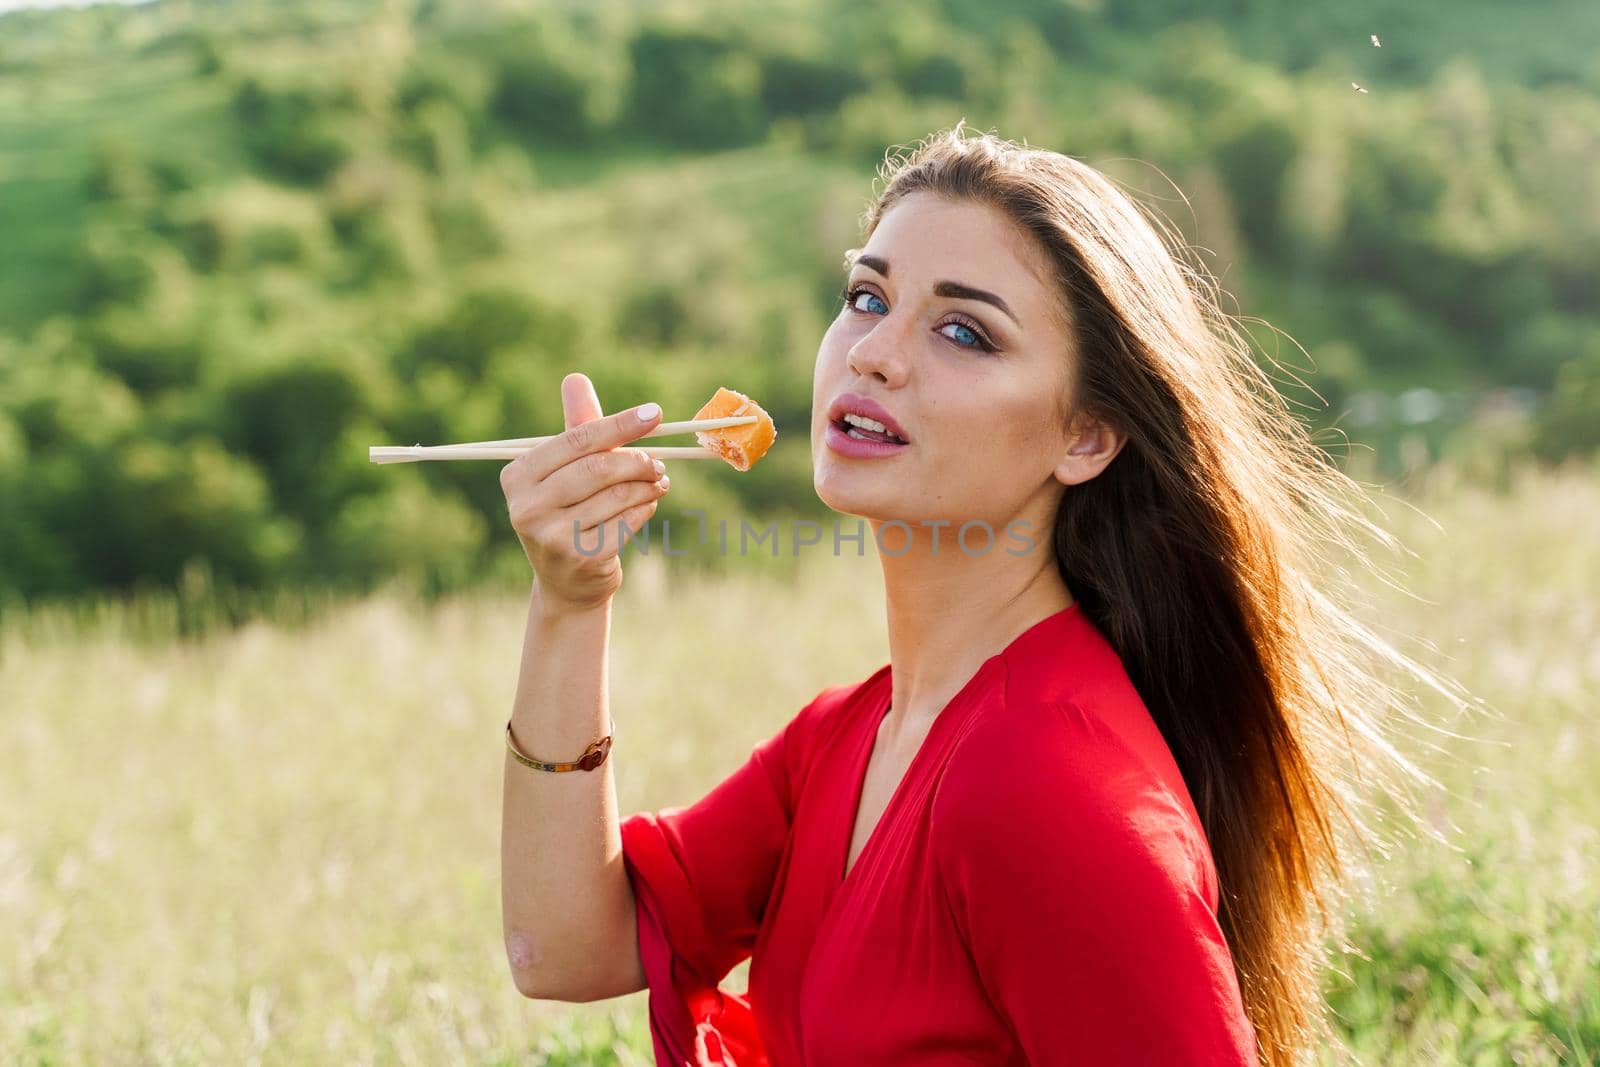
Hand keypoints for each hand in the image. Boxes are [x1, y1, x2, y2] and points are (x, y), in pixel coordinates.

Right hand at [499, 372, 669, 612]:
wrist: (567, 582)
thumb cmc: (569, 511)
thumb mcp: (566, 470)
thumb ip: (576, 426)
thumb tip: (575, 378)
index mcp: (517, 475)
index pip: (576, 439)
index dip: (620, 424)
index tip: (655, 414)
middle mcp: (526, 506)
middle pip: (598, 468)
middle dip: (637, 460)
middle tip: (658, 462)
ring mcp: (551, 536)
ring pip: (617, 495)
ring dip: (647, 485)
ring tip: (658, 481)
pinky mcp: (580, 557)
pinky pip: (628, 521)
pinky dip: (645, 508)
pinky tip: (646, 504)